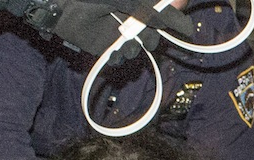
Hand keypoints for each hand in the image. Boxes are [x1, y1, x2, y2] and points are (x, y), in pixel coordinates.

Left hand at [53, 0, 192, 58]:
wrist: (66, 7)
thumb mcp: (133, 2)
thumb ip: (158, 13)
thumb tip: (186, 25)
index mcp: (140, 5)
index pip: (163, 15)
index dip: (173, 23)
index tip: (185, 31)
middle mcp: (131, 18)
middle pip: (154, 36)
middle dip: (152, 40)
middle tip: (145, 38)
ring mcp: (119, 33)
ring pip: (139, 49)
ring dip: (135, 50)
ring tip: (125, 45)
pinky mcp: (106, 48)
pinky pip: (120, 59)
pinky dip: (119, 59)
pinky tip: (114, 53)